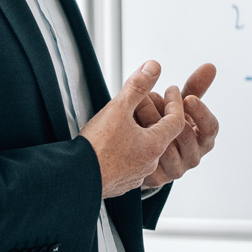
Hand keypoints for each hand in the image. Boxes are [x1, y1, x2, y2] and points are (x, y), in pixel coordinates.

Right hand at [82, 61, 186, 197]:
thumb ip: (138, 86)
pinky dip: (128, 153)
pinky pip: (130, 166)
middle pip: (161, 136)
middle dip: (157, 117)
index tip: (170, 90)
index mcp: (154, 145)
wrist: (73, 179)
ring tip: (130, 122)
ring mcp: (135, 176)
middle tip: (149, 103)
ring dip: (141, 136)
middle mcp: (149, 164)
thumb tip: (154, 67)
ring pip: (145, 152)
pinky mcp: (120, 184)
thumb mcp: (118, 108)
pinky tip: (116, 146)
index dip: (175, 103)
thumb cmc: (96, 147)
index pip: (177, 120)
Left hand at [133, 63, 218, 187]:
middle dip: (167, 114)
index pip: (211, 128)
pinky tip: (128, 129)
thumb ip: (196, 87)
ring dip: (150, 124)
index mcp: (204, 140)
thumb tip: (210, 65)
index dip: (201, 113)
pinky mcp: (157, 179)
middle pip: (186, 135)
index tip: (187, 98)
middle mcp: (194, 157)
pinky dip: (138, 142)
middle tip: (152, 97)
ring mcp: (177, 170)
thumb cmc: (167, 126)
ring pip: (167, 147)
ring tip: (136, 108)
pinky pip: (150, 160)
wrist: (144, 154)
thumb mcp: (181, 106)